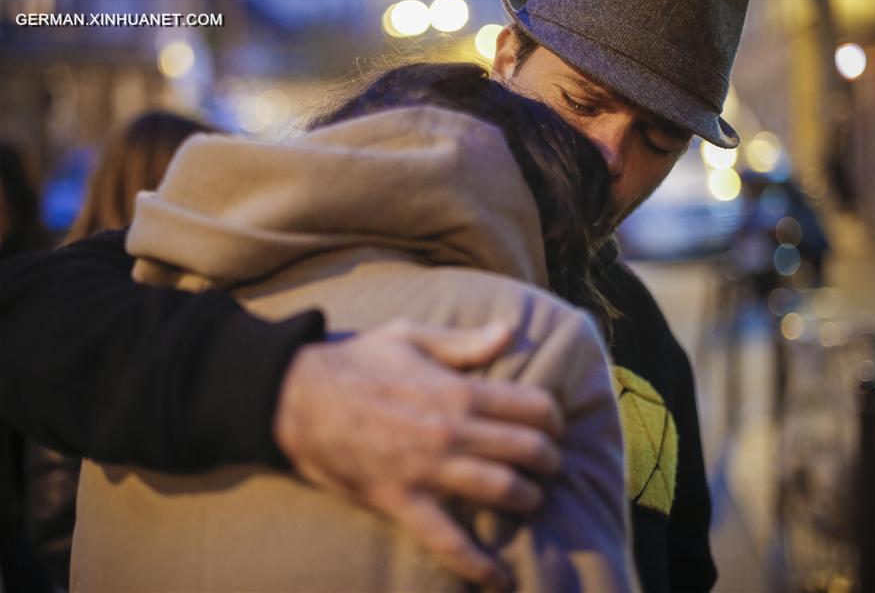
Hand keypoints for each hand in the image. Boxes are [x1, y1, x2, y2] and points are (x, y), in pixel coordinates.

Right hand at [273, 319, 563, 589]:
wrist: (296, 397)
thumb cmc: (355, 362)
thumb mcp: (411, 336)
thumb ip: (465, 342)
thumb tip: (510, 331)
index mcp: (459, 389)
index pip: (534, 407)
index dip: (553, 418)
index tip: (551, 425)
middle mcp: (453, 432)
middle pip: (530, 451)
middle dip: (550, 460)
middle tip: (548, 464)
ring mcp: (429, 470)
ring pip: (505, 492)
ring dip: (529, 499)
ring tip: (530, 499)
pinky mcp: (402, 502)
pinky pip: (448, 541)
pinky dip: (478, 564)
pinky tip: (501, 578)